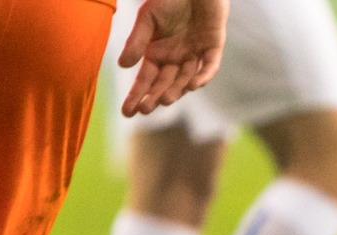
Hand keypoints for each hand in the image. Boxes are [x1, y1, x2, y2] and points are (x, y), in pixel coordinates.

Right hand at [118, 0, 227, 117]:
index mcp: (156, 53)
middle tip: (146, 110)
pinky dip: (202, 76)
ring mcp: (195, 55)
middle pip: (165, 83)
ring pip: (186, 79)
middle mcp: (175, 58)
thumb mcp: (147, 19)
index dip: (137, 95)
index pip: (145, 79)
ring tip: (165, 99)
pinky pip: (209, 66)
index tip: (127, 113)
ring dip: (176, 90)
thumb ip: (137, 42)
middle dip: (154, 97)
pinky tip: (192, 85)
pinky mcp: (213, 48)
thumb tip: (123, 67)